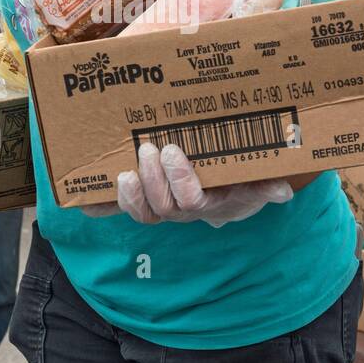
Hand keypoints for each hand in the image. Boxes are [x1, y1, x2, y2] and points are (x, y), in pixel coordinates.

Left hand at [82, 142, 292, 227]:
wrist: (225, 186)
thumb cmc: (238, 174)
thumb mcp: (254, 178)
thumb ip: (265, 184)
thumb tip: (283, 192)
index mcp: (210, 202)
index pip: (192, 201)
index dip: (179, 180)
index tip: (172, 151)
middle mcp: (183, 209)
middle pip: (164, 207)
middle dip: (153, 180)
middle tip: (149, 149)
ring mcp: (161, 207)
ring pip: (143, 212)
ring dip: (130, 195)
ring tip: (124, 172)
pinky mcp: (140, 202)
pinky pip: (116, 212)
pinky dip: (98, 208)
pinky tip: (80, 200)